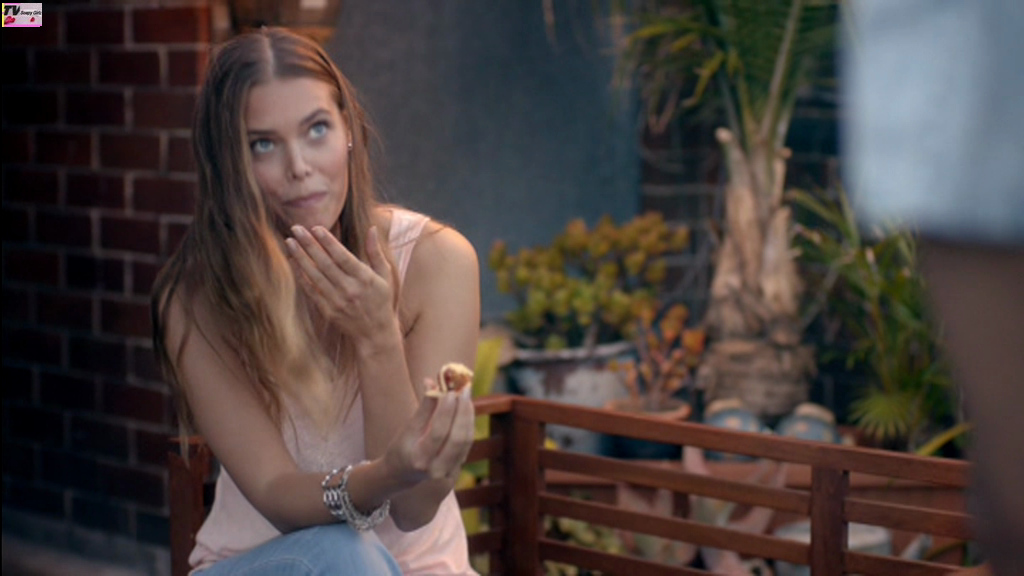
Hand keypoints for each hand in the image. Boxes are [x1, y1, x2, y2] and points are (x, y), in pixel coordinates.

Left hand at [285, 225, 396, 341]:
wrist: (376, 333)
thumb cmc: (381, 300)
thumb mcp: (385, 275)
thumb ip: (376, 252)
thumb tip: (372, 228)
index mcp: (365, 279)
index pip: (343, 257)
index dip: (328, 242)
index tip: (316, 228)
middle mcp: (350, 290)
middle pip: (325, 264)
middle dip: (309, 244)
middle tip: (296, 228)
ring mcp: (337, 301)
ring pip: (315, 276)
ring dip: (300, 257)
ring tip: (289, 241)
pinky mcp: (328, 311)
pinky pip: (311, 291)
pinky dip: (301, 276)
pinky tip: (293, 262)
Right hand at [382, 379, 475, 488]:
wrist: (402, 474)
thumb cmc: (401, 448)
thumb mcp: (408, 429)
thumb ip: (423, 408)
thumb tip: (432, 383)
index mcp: (419, 459)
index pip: (437, 433)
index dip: (446, 411)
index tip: (450, 392)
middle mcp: (436, 469)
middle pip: (457, 438)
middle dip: (463, 411)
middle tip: (464, 390)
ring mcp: (448, 471)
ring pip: (466, 440)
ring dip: (468, 415)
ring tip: (465, 396)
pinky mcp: (457, 467)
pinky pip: (467, 443)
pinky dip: (468, 423)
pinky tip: (466, 409)